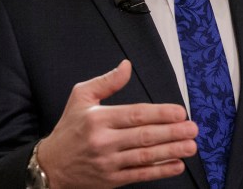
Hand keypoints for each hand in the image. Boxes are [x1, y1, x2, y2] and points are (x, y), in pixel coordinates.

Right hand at [38, 60, 197, 188]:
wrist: (49, 166)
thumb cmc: (69, 129)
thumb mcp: (81, 98)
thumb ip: (107, 82)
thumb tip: (127, 66)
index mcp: (98, 119)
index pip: (135, 115)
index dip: (160, 114)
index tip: (179, 112)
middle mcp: (103, 141)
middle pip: (144, 136)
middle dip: (172, 133)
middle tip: (192, 129)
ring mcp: (108, 163)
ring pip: (145, 157)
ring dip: (171, 151)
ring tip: (190, 146)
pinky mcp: (111, 180)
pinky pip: (140, 175)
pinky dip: (160, 171)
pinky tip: (176, 165)